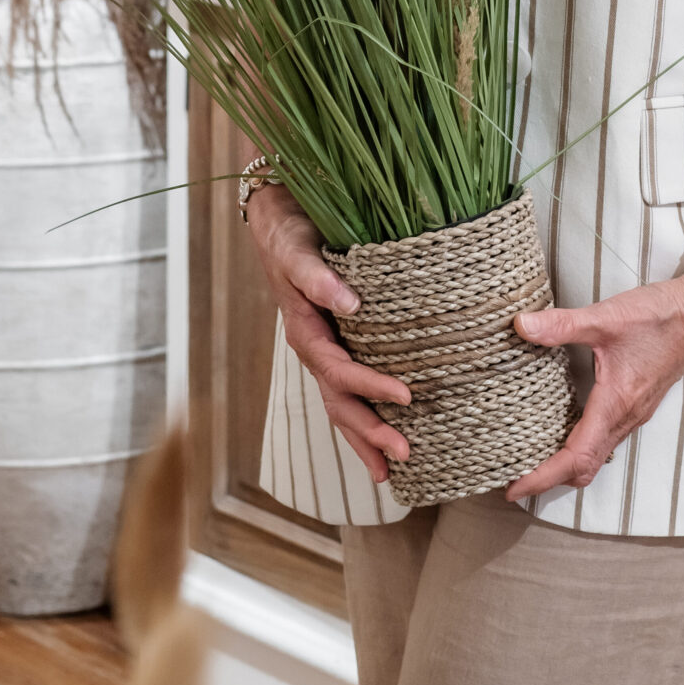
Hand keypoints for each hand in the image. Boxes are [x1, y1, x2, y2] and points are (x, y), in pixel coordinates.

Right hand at [243, 184, 410, 486]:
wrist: (277, 217)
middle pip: (340, 402)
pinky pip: (349, 387)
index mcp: (305, 332)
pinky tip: (387, 427)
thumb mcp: (298, 249)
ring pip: (342, 403)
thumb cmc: (289, 232)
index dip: (370, 387)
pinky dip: (365, 412)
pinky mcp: (337, 341)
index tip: (406, 396)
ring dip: (365, 434)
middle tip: (403, 454)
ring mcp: (324, 349)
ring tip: (391, 467)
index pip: (339, 371)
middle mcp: (314, 348)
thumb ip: (318, 276)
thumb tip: (350, 302)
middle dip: (369, 432)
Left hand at [505, 243, 683, 498]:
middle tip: (514, 476)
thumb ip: (562, 324)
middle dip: (550, 479)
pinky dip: (582, 446)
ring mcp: (634, 413)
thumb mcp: (606, 317)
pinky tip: (564, 426)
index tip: (514, 490)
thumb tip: (520, 326)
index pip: (575, 458)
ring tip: (532, 456)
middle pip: (585, 467)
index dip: (542, 478)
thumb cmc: (659, 317)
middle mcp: (626, 417)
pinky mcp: (638, 403)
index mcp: (615, 404)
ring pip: (597, 455)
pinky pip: (607, 439)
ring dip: (567, 464)